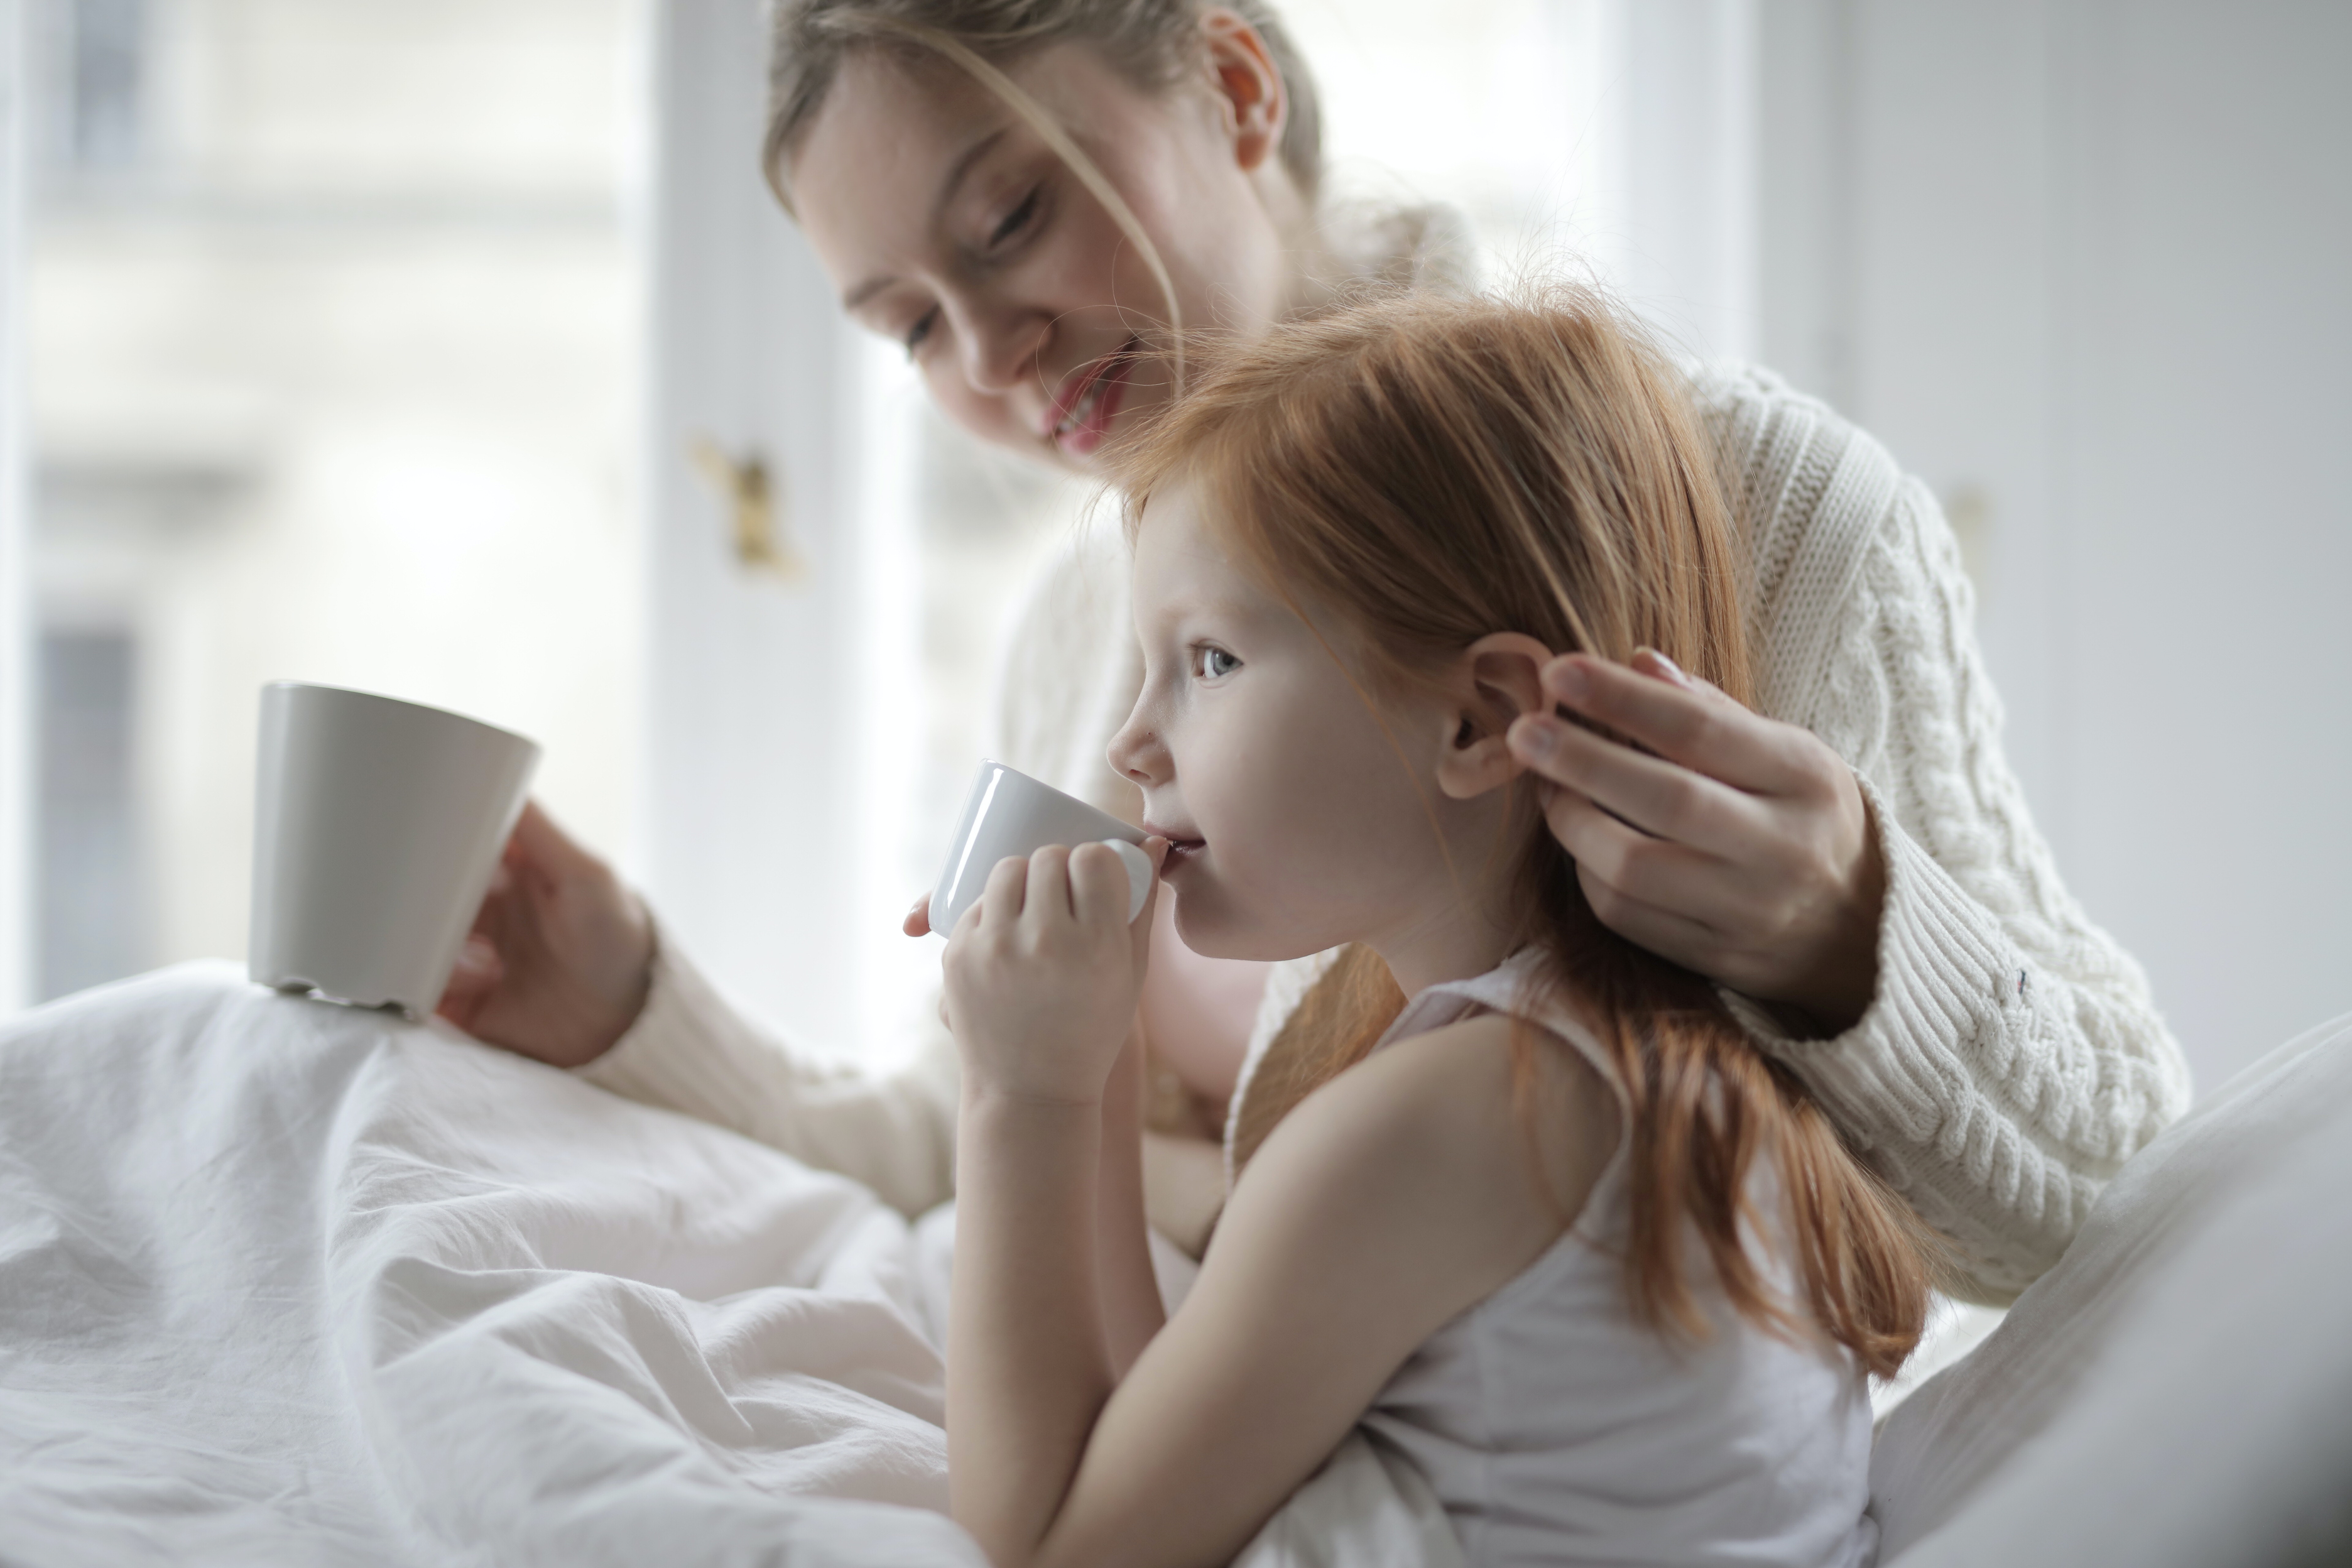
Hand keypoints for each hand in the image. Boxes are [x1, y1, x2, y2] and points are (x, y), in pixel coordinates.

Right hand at [435, 801, 654, 1066]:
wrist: (627, 1025)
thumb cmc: (620, 940)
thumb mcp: (588, 877)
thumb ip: (541, 834)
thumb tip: (498, 783)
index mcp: (509, 873)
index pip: (455, 845)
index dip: (434, 838)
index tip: (412, 831)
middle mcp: (482, 911)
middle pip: (425, 891)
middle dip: (417, 893)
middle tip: (422, 894)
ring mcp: (466, 956)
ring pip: (413, 938)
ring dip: (427, 939)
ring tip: (479, 952)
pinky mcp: (458, 1003)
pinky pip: (415, 988)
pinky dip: (427, 981)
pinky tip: (479, 981)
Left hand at [941, 840, 1165, 1104]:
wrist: (1032, 1091)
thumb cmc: (1091, 1029)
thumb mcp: (1130, 974)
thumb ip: (1141, 906)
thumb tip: (1152, 841)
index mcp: (1096, 945)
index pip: (1093, 858)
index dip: (1096, 864)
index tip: (1093, 883)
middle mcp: (1044, 942)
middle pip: (1048, 857)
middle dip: (1059, 869)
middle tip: (1063, 898)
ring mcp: (995, 949)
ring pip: (1008, 871)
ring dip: (1023, 881)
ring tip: (1034, 912)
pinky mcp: (958, 957)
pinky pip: (977, 905)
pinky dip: (995, 913)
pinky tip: (1009, 943)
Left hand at [1506, 650, 1884, 1034]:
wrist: (1864, 930)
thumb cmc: (1805, 818)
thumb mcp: (1785, 752)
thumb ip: (1711, 710)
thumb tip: (1638, 661)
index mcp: (1803, 778)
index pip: (1700, 730)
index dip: (1621, 699)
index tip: (1558, 672)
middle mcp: (1782, 846)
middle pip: (1666, 800)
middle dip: (1582, 761)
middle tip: (1524, 732)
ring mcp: (1749, 910)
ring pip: (1635, 867)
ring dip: (1574, 822)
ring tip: (1547, 786)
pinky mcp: (1718, 959)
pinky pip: (1628, 917)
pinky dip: (1589, 874)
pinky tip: (1578, 842)